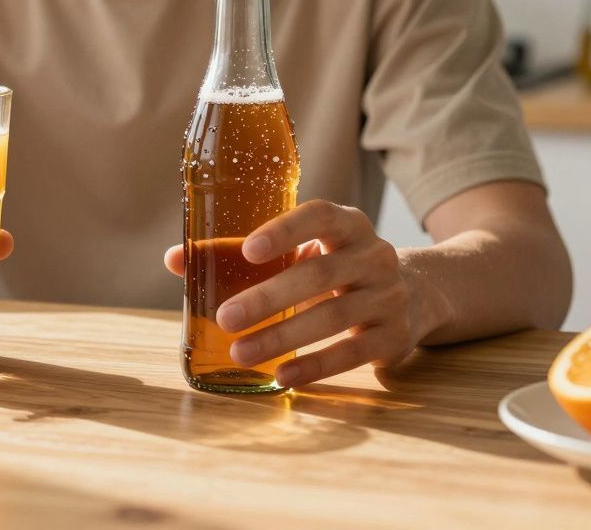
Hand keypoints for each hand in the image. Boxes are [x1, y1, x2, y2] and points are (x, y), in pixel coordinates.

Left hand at [163, 200, 435, 387]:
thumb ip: (240, 254)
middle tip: (224, 317)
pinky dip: (315, 366)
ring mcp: (389, 296)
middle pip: (319, 274)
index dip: (285, 231)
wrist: (416, 295)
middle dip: (268, 298)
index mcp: (348, 225)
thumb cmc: (335, 267)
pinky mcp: (394, 336)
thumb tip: (174, 259)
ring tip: (240, 352)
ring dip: (282, 337)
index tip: (248, 250)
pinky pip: (352, 353)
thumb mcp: (303, 251)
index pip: (320, 216)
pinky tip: (282, 376)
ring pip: (333, 317)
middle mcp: (375, 256)